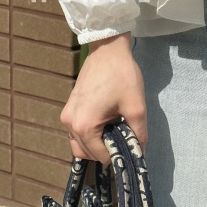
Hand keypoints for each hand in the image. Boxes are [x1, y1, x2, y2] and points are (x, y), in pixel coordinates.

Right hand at [60, 33, 147, 163]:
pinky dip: (90, 134)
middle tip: (123, 135)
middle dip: (106, 149)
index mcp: (84, 126)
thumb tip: (139, 152)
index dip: (118, 154)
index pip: (101, 157)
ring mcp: (66, 116)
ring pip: (79, 144)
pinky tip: (106, 121)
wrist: (107, 49)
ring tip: (115, 128)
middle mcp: (70, 124)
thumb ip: (139, 134)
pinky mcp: (68, 108)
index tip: (129, 143)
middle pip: (87, 153)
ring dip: (97, 143)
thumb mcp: (136, 107)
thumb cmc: (122, 76)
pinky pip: (76, 132)